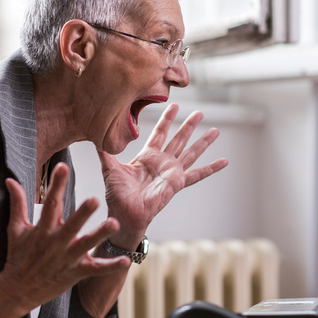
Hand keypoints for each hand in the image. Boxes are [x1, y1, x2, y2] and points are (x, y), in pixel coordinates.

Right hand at [1, 163, 129, 308]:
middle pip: (71, 225)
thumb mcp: (16, 229)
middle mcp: (57, 242)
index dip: (57, 184)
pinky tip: (126, 260)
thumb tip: (10, 179)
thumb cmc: (19, 256)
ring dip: (100, 235)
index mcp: (43, 229)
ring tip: (115, 224)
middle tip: (94, 199)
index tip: (62, 166)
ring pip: (86, 244)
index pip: (50, 203)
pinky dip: (111, 266)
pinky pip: (96, 269)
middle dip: (83, 213)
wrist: (18, 290)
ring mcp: (68, 258)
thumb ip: (17, 203)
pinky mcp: (76, 272)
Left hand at [98, 103, 227, 245]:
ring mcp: (172, 172)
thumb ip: (105, 152)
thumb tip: (93, 135)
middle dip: (189, 125)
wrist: (125, 212)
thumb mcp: (110, 168)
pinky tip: (224, 161)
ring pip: (191, 152)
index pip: (159, 133)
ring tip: (215, 131)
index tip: (174, 105)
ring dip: (203, 142)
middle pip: (179, 139)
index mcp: (147, 156)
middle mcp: (162, 162)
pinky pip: (198, 174)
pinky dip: (212, 168)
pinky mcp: (178, 183)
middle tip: (200, 113)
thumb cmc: (117, 194)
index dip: (167, 119)